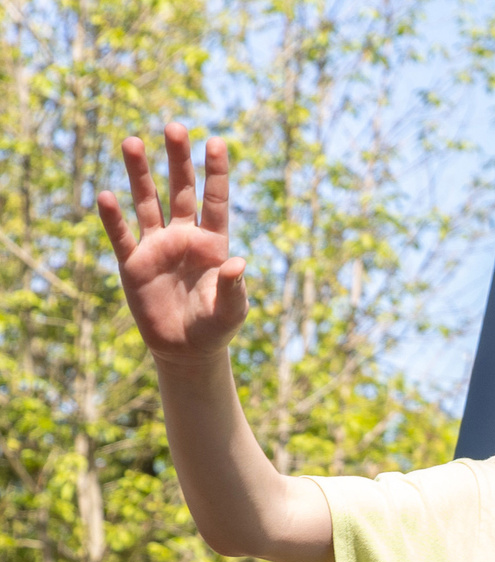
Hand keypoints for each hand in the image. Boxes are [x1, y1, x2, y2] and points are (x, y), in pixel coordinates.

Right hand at [97, 124, 246, 369]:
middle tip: (175, 126)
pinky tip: (106, 196)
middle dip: (178, 160)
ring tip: (133, 141)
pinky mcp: (134, 263)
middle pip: (181, 190)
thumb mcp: (231, 310)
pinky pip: (121, 236)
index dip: (216, 173)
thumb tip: (237, 263)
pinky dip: (113, 218)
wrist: (186, 349)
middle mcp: (184, 237)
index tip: (217, 141)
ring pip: (147, 202)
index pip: (215, 201)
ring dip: (140, 174)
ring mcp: (157, 246)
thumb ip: (234, 286)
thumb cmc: (215, 326)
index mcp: (213, 243)